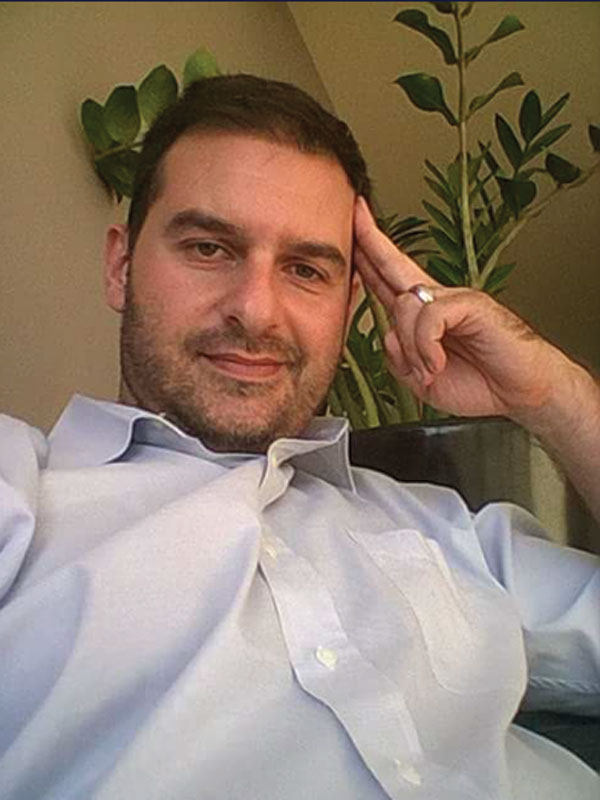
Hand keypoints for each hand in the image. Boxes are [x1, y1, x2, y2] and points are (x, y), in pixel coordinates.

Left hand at [353, 196, 569, 421]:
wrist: (520, 392)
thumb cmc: (479, 382)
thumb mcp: (421, 379)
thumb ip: (399, 358)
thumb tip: (389, 335)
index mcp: (421, 315)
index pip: (387, 279)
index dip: (367, 255)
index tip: (352, 226)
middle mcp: (436, 300)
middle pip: (394, 265)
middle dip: (371, 239)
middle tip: (356, 210)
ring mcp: (455, 299)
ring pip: (404, 306)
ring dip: (410, 347)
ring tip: (429, 369)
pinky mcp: (472, 304)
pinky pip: (430, 317)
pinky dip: (426, 346)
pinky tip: (437, 364)